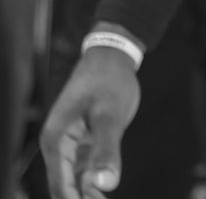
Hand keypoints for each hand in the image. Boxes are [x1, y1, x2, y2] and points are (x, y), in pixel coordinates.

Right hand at [41, 39, 141, 198]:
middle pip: (64, 186)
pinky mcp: (82, 141)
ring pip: (73, 180)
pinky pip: (83, 170)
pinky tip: (103, 193)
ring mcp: (69, 144)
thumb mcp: (110, 116)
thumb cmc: (109, 82)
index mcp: (56, 140)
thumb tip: (106, 185)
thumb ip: (107, 150)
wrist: (112, 58)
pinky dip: (91, 183)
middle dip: (80, 198)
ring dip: (86, 194)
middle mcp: (57, 145)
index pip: (61, 185)